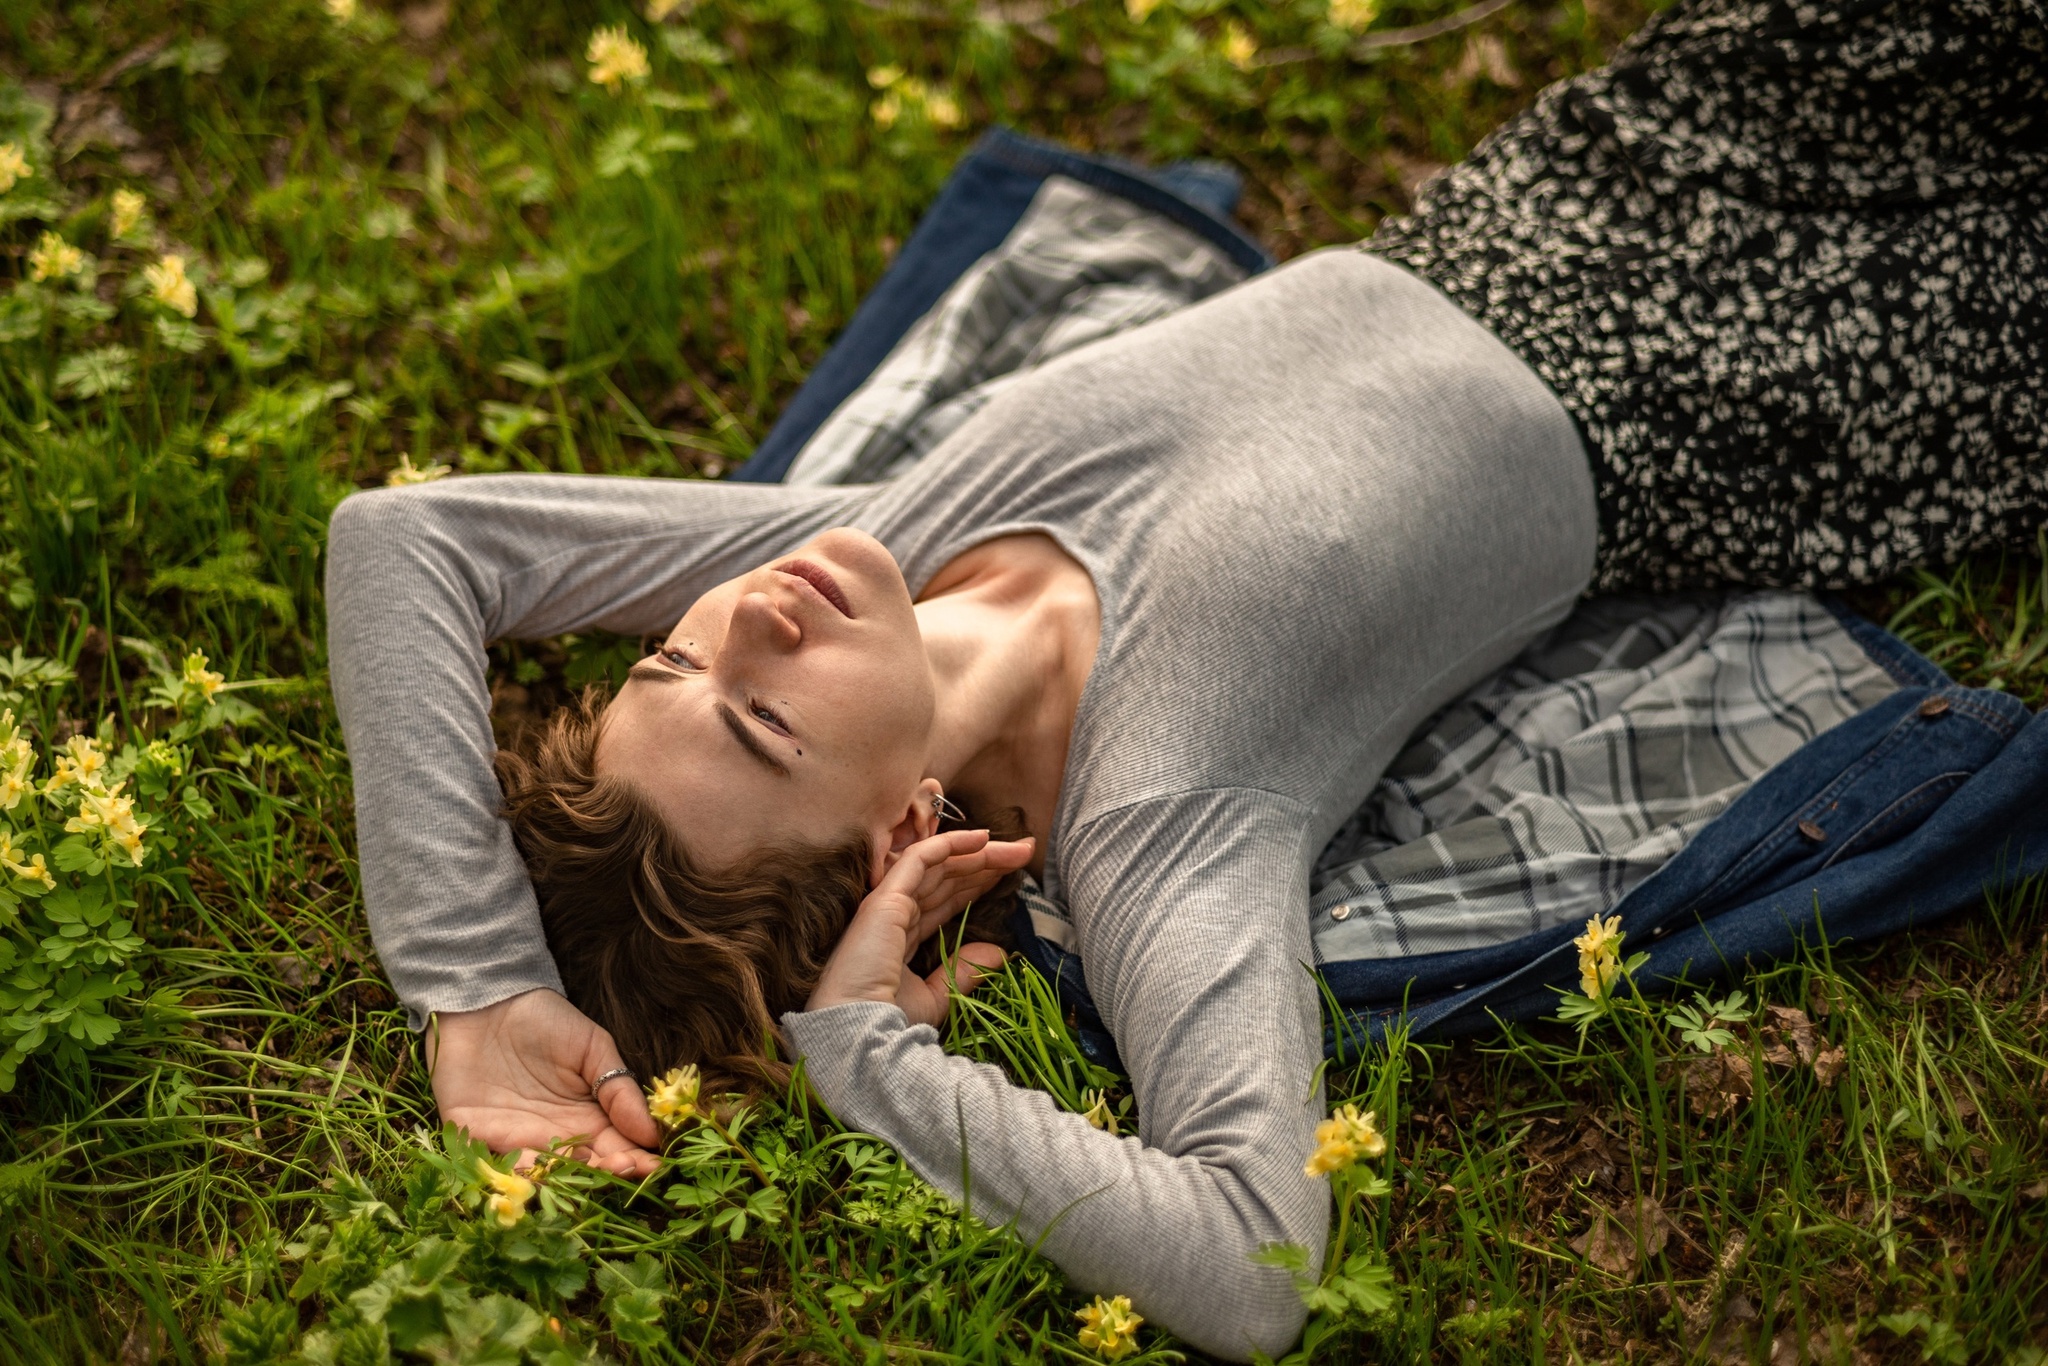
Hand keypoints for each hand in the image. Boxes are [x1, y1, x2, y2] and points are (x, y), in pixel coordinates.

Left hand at [425, 988, 661, 1177]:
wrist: (487, 1002)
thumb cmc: (545, 1021)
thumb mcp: (593, 1047)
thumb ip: (618, 1088)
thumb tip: (652, 1133)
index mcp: (586, 1119)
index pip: (617, 1149)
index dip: (636, 1160)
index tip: (653, 1165)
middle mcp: (553, 1137)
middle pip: (584, 1170)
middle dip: (606, 1173)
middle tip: (625, 1166)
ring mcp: (514, 1140)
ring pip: (542, 1174)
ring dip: (564, 1179)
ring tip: (588, 1168)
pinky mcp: (474, 1136)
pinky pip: (492, 1163)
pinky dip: (511, 1173)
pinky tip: (537, 1169)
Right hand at [807, 828, 1032, 1026]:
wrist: (861, 1031)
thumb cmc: (890, 1021)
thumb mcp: (937, 997)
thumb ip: (964, 971)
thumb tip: (1000, 952)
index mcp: (902, 936)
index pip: (945, 898)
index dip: (977, 884)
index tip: (1011, 877)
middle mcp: (894, 913)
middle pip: (946, 877)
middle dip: (985, 863)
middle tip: (1024, 852)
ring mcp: (887, 903)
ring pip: (939, 864)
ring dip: (979, 852)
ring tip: (1018, 847)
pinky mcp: (886, 898)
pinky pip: (920, 859)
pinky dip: (950, 843)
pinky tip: (982, 838)